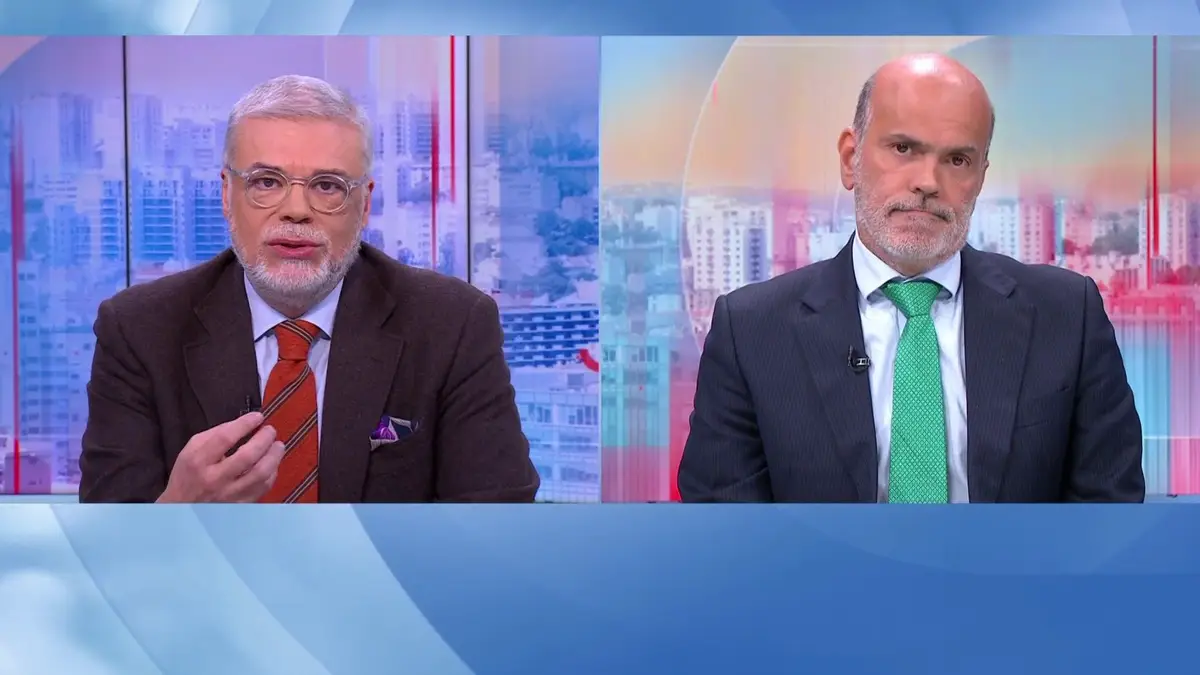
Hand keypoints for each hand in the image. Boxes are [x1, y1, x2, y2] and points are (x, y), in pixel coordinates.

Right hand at [157, 412, 285, 502]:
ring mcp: (229, 495)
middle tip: (270, 430)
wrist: (183, 509)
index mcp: (199, 462)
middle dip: (264, 439)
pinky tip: (272, 464)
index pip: (224, 438)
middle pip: (247, 456)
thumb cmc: (188, 475)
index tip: (257, 417)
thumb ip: (215, 434)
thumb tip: (241, 424)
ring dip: (274, 456)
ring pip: (260, 474)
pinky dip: (272, 473)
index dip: (244, 424)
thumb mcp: (191, 450)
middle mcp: (215, 479)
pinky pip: (263, 487)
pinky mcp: (240, 505)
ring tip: (277, 445)